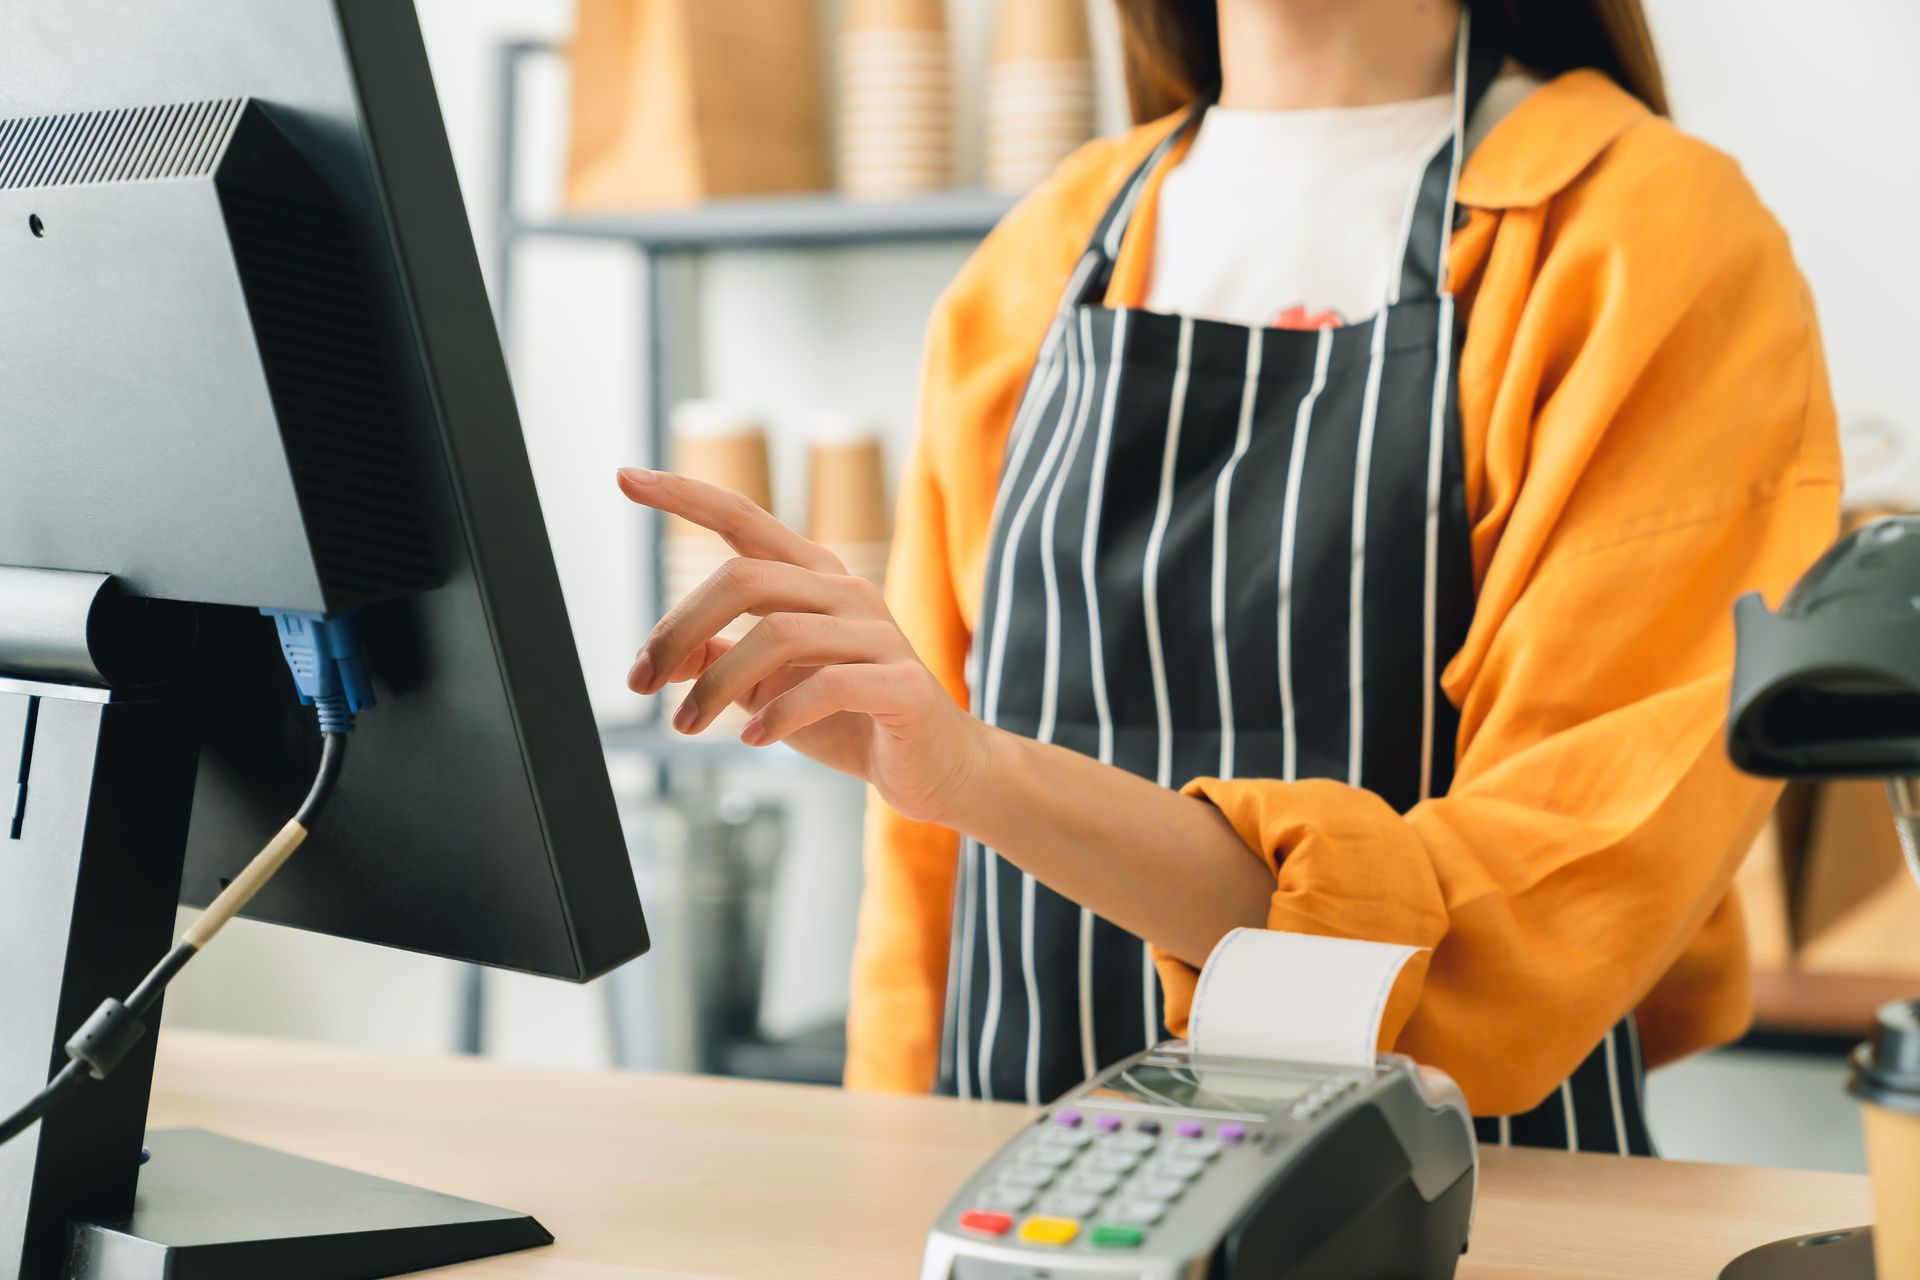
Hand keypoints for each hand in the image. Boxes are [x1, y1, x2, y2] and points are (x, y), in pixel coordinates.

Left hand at [618, 467, 990, 825]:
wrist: (933, 767)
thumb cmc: (846, 719)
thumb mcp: (765, 687)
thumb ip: (717, 661)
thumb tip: (657, 657)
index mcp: (812, 578)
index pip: (743, 519)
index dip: (685, 495)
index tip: (625, 477)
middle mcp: (846, 591)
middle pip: (744, 576)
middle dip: (678, 628)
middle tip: (640, 684)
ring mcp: (879, 634)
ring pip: (778, 633)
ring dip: (716, 686)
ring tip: (687, 727)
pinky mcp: (903, 684)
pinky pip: (828, 686)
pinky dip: (779, 715)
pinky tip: (754, 741)